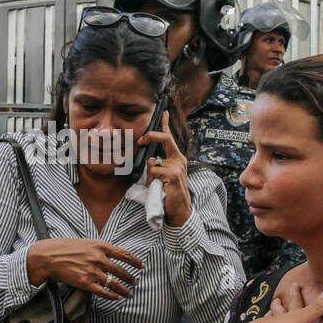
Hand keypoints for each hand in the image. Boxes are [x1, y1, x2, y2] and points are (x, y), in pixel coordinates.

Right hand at [26, 238, 143, 298]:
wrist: (50, 256)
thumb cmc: (67, 248)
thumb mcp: (87, 242)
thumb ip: (101, 248)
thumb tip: (115, 255)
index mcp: (100, 246)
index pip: (124, 254)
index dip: (135, 261)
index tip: (142, 266)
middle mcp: (99, 258)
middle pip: (121, 270)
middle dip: (130, 278)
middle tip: (135, 282)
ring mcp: (92, 271)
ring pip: (114, 283)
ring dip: (124, 289)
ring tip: (129, 292)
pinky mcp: (85, 283)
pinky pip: (103, 291)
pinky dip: (112, 296)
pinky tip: (117, 297)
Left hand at [138, 111, 190, 226]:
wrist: (181, 209)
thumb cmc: (171, 192)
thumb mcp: (165, 175)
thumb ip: (159, 165)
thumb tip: (149, 159)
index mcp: (177, 158)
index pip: (170, 138)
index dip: (166, 124)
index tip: (163, 113)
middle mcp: (179, 160)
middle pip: (165, 139)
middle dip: (152, 135)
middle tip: (142, 139)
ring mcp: (177, 167)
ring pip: (152, 162)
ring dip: (149, 174)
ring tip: (157, 184)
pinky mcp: (173, 174)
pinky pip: (153, 172)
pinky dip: (151, 180)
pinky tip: (159, 187)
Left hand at [233, 283, 322, 322]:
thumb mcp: (300, 319)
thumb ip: (315, 309)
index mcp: (286, 314)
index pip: (293, 302)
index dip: (295, 293)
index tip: (295, 284)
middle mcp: (274, 320)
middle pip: (277, 310)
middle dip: (278, 305)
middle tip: (276, 299)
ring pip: (268, 320)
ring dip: (269, 317)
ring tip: (268, 314)